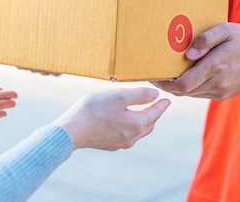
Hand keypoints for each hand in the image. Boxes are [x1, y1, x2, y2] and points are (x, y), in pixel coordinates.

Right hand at [52, 87, 170, 150]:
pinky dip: (130, 127)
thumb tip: (155, 95)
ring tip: (142, 112)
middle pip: (149, 124)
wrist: (72, 130)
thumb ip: (140, 95)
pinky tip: (124, 122)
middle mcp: (132, 137)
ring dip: (143, 122)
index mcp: (137, 124)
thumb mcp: (119, 95)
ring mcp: (121, 143)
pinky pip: (127, 135)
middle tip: (156, 105)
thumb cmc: (95, 109)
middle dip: (153, 114)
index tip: (166, 100)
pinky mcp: (110, 145)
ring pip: (138, 132)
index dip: (161, 105)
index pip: (155, 113)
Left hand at [153, 22, 239, 99]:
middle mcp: (218, 82)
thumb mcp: (226, 30)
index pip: (183, 84)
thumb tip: (188, 54)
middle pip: (183, 91)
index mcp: (216, 66)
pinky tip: (185, 76)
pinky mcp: (223, 94)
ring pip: (191, 94)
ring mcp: (221, 91)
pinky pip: (200, 93)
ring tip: (167, 75)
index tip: (153, 77)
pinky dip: (190, 87)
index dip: (165, 84)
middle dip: (167, 86)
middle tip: (155, 75)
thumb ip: (206, 39)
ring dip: (178, 87)